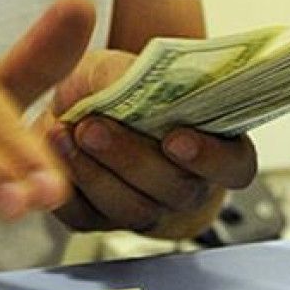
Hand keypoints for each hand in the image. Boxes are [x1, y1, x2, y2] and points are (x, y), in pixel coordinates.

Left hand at [39, 49, 256, 238]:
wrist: (71, 110)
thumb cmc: (113, 89)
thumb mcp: (119, 67)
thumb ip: (129, 73)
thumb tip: (126, 79)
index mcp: (214, 148)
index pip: (234, 166)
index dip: (211, 158)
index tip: (176, 138)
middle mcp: (185, 186)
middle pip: (175, 190)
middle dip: (132, 159)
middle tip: (94, 128)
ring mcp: (145, 210)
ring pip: (131, 209)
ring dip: (95, 173)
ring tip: (64, 135)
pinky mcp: (100, 221)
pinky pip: (88, 217)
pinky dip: (68, 186)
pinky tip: (55, 154)